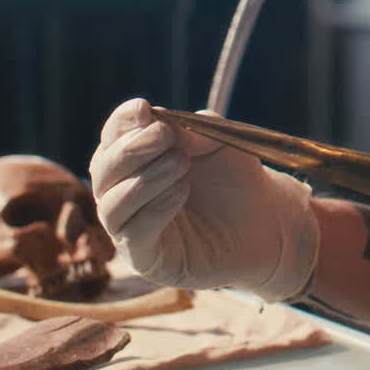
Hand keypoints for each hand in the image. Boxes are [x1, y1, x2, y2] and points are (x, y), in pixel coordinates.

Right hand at [89, 98, 318, 300]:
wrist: (264, 222)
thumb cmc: (235, 179)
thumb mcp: (221, 143)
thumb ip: (196, 129)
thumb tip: (171, 126)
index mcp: (134, 159)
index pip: (113, 137)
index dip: (123, 122)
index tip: (144, 110)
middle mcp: (122, 192)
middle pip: (104, 168)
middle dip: (132, 148)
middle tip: (166, 136)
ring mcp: (130, 228)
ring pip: (111, 204)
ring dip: (145, 178)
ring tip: (181, 163)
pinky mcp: (146, 259)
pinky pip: (134, 235)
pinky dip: (154, 209)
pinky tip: (181, 190)